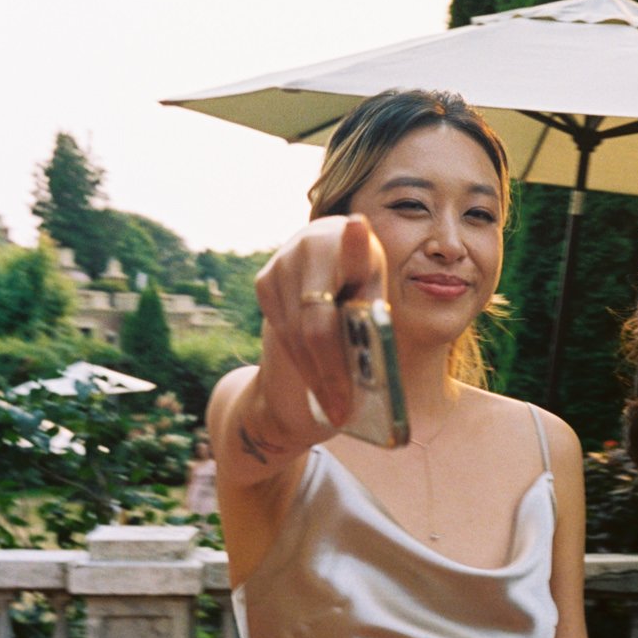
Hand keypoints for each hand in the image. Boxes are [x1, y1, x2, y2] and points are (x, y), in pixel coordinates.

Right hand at [254, 214, 386, 426]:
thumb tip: (370, 367)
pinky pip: (284, 334)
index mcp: (351, 242)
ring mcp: (282, 262)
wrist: (321, 259)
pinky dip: (303, 363)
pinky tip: (318, 383)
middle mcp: (311, 245)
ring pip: (297, 335)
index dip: (355, 242)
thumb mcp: (372, 291)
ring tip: (335, 409)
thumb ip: (371, 314)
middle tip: (343, 411)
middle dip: (331, 373)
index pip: (353, 247)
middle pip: (318, 322)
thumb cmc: (359, 282)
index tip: (357, 226)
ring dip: (316, 376)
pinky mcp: (264, 280)